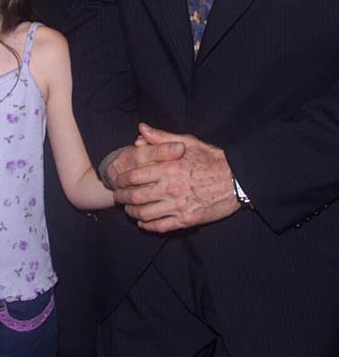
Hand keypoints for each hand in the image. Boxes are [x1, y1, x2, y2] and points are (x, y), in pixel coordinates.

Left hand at [109, 123, 238, 232]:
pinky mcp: (187, 220)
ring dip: (132, 212)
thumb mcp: (189, 142)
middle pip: (136, 196)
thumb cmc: (213, 159)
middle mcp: (172, 188)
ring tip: (128, 209)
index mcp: (170, 167)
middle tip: (117, 196)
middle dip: (122, 197)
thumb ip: (162, 138)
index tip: (118, 179)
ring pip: (145, 214)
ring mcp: (179, 206)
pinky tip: (143, 222)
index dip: (122, 179)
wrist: (238, 180)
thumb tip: (141, 130)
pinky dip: (147, 226)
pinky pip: (160, 226)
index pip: (135, 175)